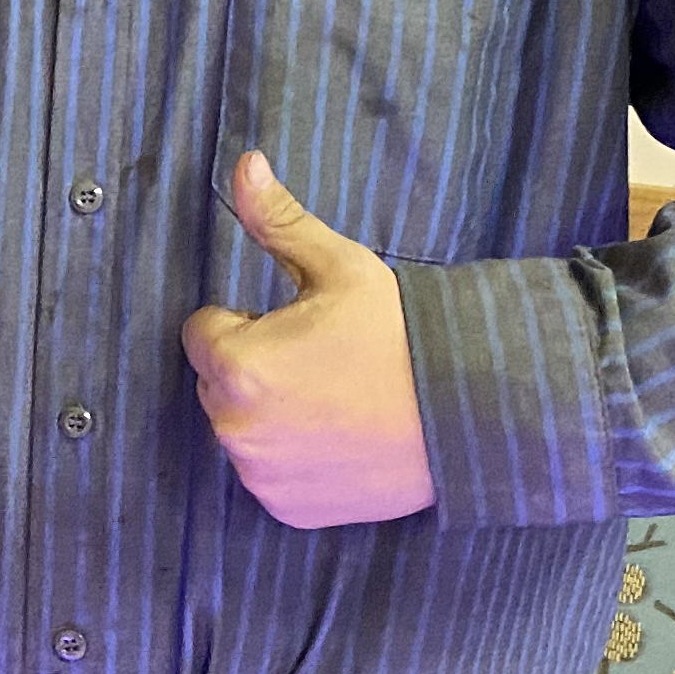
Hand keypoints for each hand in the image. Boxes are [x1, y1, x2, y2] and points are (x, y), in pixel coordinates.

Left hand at [181, 152, 436, 527]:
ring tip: (336, 401)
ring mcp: (261, 474)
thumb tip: (244, 164)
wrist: (470, 414)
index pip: (204, 331)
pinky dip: (292, 458)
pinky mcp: (286, 509)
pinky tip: (339, 440)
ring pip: (242, 427)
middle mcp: (236, 428)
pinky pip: (268, 473)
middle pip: (217, 382)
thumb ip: (278, 221)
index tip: (298, 328)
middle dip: (254, 368)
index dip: (247, 323)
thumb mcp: (339, 268)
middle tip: (323, 364)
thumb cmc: (402, 336)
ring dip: (270, 413)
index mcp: (237, 366)